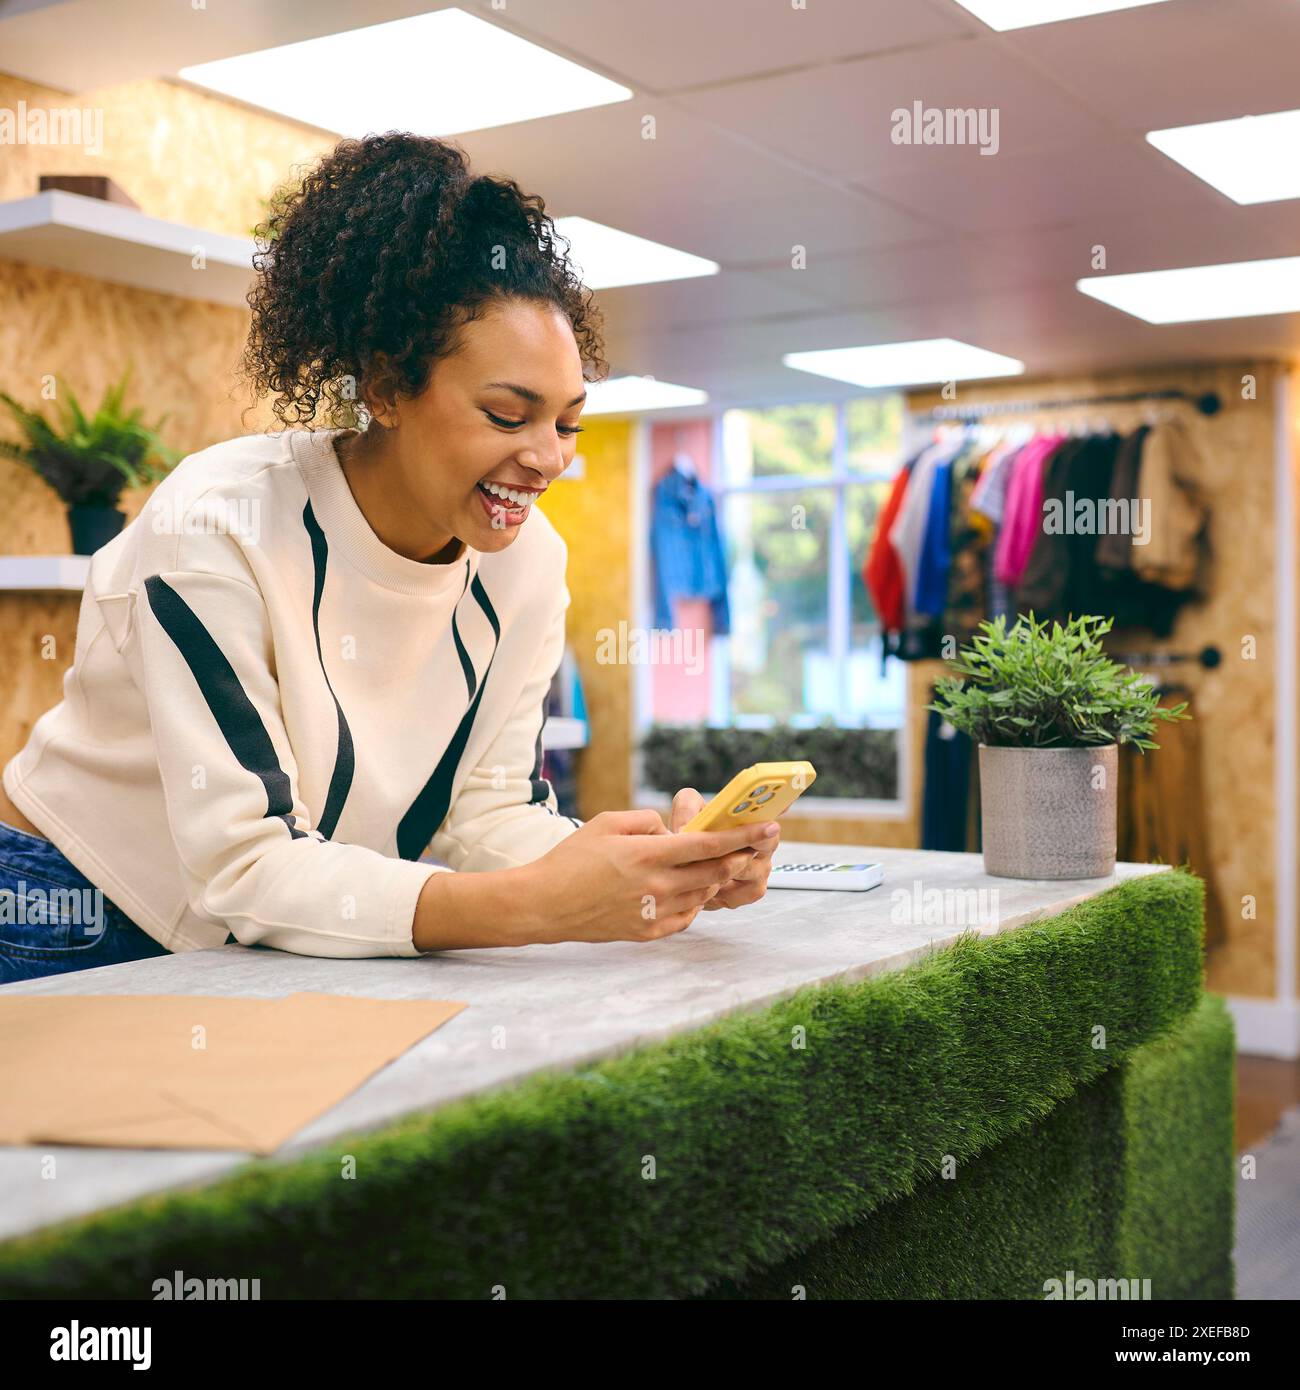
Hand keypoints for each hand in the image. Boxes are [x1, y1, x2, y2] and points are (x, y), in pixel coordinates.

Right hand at [517, 809, 779, 943]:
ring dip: (714, 878)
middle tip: (750, 847)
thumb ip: (646, 820)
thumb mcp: (607, 823)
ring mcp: (653, 912)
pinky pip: (686, 916)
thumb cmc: (571, 859)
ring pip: (702, 894)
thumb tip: (672, 829)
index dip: (742, 836)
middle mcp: (656, 885)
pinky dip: (693, 901)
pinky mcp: (648, 932)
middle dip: (738, 857)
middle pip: (714, 871)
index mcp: (647, 854)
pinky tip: (686, 890)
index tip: (766, 827)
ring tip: (712, 866)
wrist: (545, 904)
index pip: (707, 844)